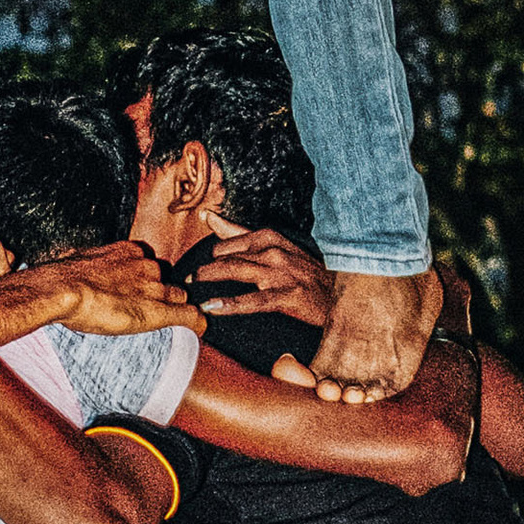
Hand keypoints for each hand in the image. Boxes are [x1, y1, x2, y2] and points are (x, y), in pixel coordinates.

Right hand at [55, 243, 194, 337]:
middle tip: (148, 309)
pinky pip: (187, 314)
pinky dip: (195, 321)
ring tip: (170, 322)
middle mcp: (145, 266)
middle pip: (166, 280)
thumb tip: (72, 276)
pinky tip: (200, 328)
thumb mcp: (77, 263)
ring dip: (175, 307)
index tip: (136, 291)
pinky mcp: (157, 310)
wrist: (62, 289)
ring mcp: (153, 288)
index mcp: (127, 251)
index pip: (148, 264)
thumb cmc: (61, 279)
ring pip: (178, 296)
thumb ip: (88, 268)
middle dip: (162, 293)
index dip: (145, 281)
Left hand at [195, 229, 334, 330]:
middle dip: (205, 266)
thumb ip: (238, 233)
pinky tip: (211, 307)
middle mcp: (275, 252)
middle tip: (186, 279)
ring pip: (238, 271)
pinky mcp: (287, 297)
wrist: (337, 297)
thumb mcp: (274, 246)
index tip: (193, 260)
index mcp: (270, 238)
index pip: (231, 240)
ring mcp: (281, 274)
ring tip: (192, 286)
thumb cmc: (302, 272)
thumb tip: (208, 216)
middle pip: (230, 255)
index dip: (211, 251)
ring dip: (211, 277)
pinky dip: (230, 303)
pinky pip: (254, 300)